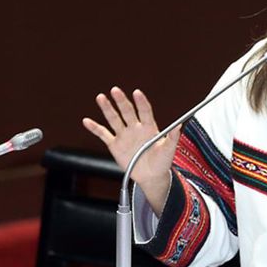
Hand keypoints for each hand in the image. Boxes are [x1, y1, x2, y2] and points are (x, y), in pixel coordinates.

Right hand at [82, 87, 179, 211]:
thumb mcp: (169, 150)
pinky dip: (95, 128)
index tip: (137, 93)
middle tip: (116, 90)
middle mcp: (135, 128)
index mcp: (149, 127)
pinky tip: (87, 121)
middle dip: (122, 101)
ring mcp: (124, 135)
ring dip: (107, 108)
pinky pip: (103, 134)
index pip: (145, 111)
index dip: (141, 102)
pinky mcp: (114, 144)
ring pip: (114, 119)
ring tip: (101, 97)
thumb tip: (179, 125)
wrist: (151, 176)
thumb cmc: (162, 161)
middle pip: (127, 111)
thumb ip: (173, 138)